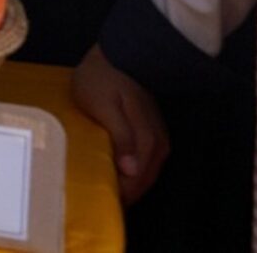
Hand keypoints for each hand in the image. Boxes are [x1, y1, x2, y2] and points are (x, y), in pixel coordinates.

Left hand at [70, 44, 169, 203]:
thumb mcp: (103, 105)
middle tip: (97, 200)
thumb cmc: (104, 78)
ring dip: (128, 184)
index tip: (100, 203)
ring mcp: (157, 138)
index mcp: (147, 141)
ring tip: (103, 189)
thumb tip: (131, 171)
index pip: (137, 182)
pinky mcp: (152, 132)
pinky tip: (114, 172)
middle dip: (124, 194)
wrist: (119, 52)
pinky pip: (144, 161)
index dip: (120, 196)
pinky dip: (131, 171)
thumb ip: (120, 136)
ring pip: (145, 173)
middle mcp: (158, 145)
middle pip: (143, 181)